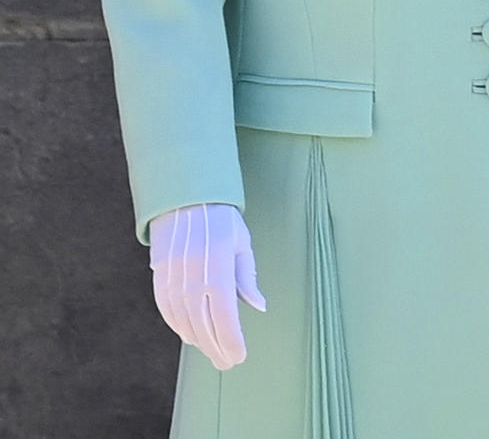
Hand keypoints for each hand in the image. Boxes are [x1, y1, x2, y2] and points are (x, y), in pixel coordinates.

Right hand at [149, 203, 266, 369]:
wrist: (186, 195)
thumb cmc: (221, 218)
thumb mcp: (241, 242)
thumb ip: (247, 276)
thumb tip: (259, 306)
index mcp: (218, 265)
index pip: (224, 315)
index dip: (231, 340)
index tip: (239, 355)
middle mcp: (193, 273)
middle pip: (203, 324)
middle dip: (216, 348)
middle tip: (227, 362)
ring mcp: (173, 275)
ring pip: (184, 320)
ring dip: (198, 341)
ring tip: (211, 351)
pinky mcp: (160, 274)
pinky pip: (167, 308)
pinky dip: (177, 326)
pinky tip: (189, 335)